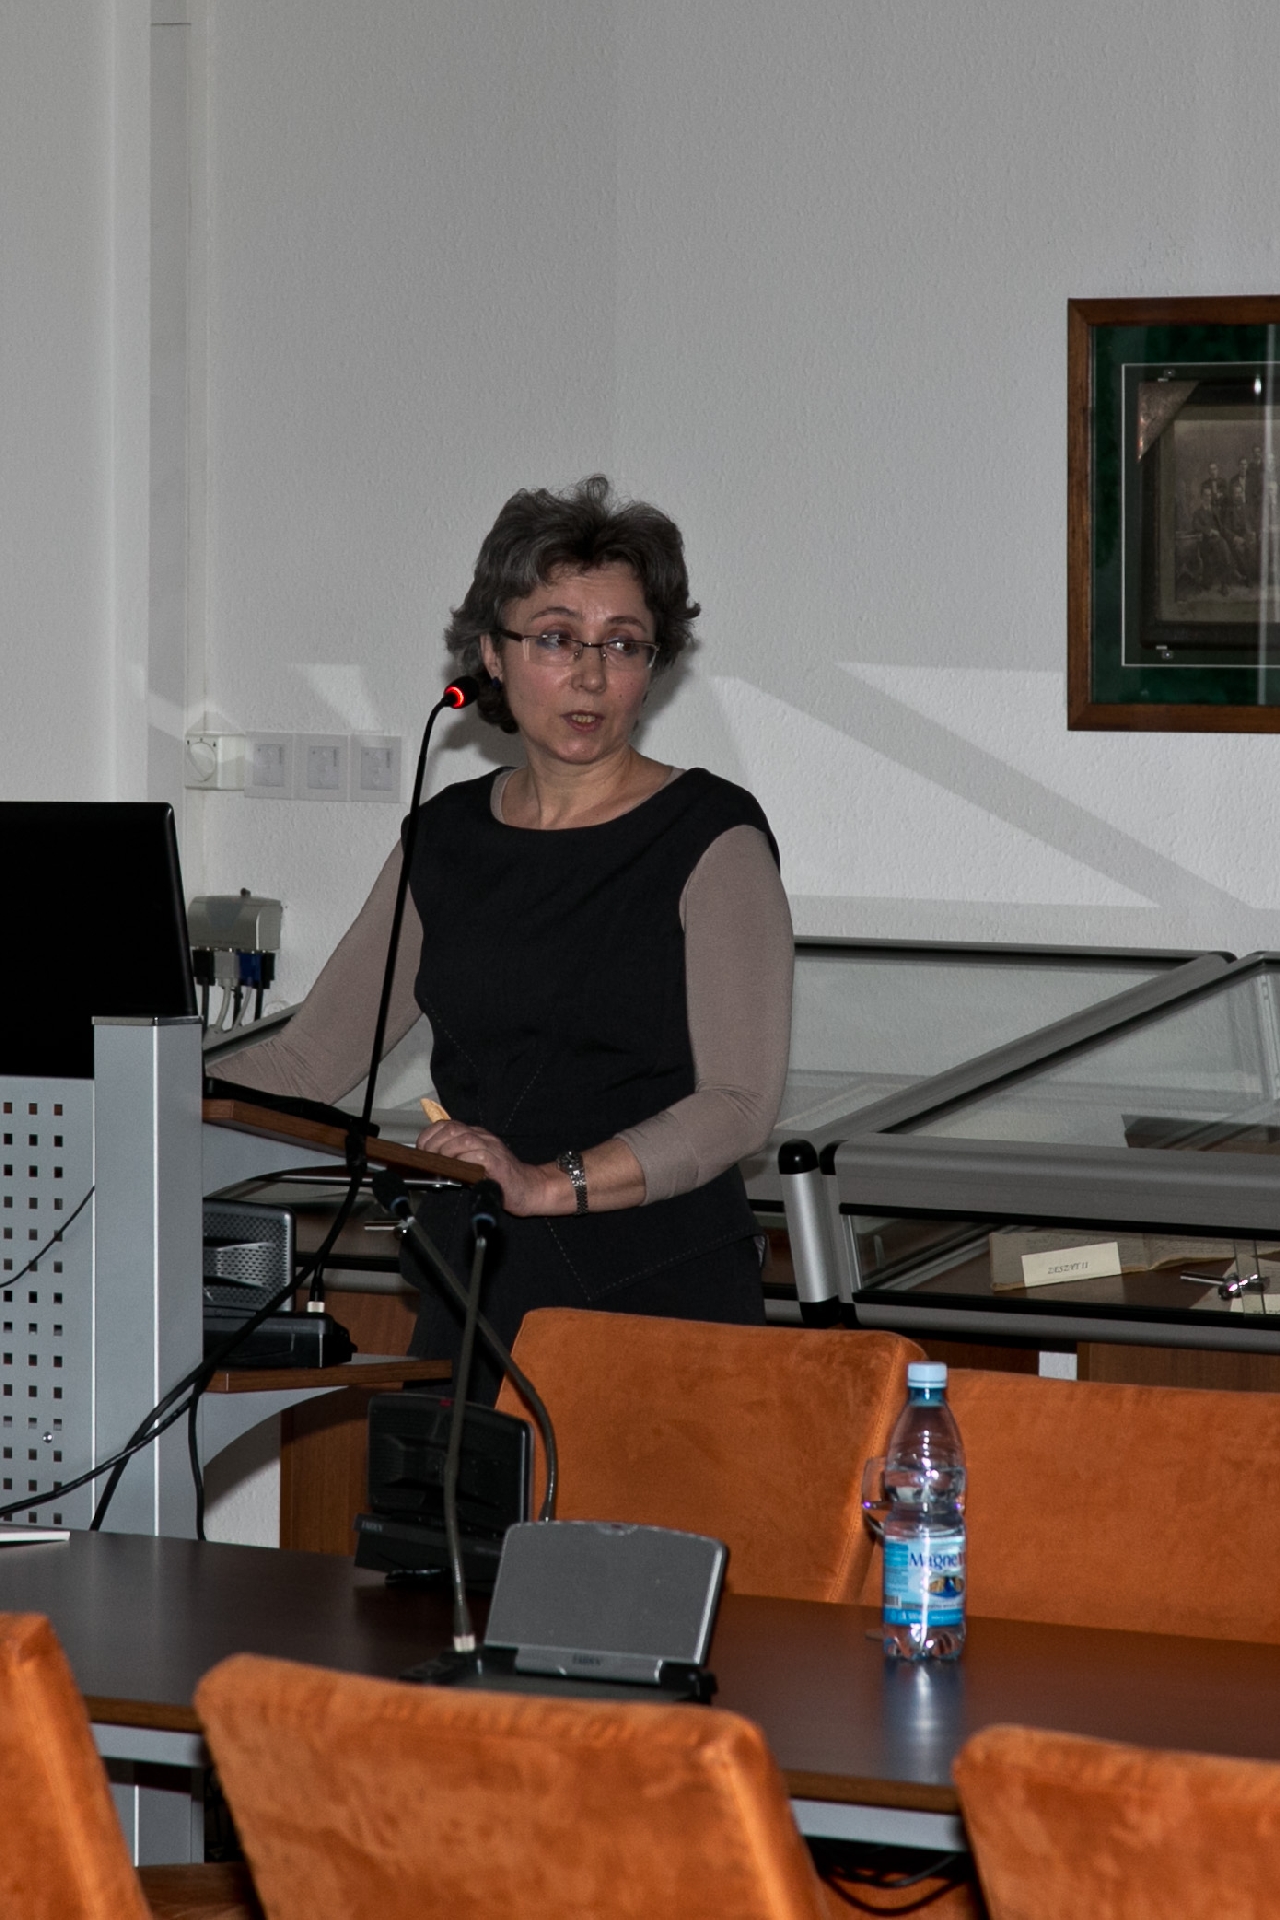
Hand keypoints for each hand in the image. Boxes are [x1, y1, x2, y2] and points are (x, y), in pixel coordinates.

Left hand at [414, 1119, 557, 1216]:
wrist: (528, 1188)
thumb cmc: (499, 1179)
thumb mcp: (473, 1165)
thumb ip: (455, 1160)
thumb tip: (430, 1163)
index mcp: (476, 1135)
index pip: (446, 1125)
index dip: (430, 1136)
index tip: (422, 1150)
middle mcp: (483, 1138)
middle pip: (452, 1129)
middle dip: (434, 1144)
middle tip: (428, 1161)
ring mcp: (492, 1148)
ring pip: (464, 1139)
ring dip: (447, 1152)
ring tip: (441, 1165)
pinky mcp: (498, 1163)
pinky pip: (478, 1155)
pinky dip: (464, 1162)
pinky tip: (458, 1171)